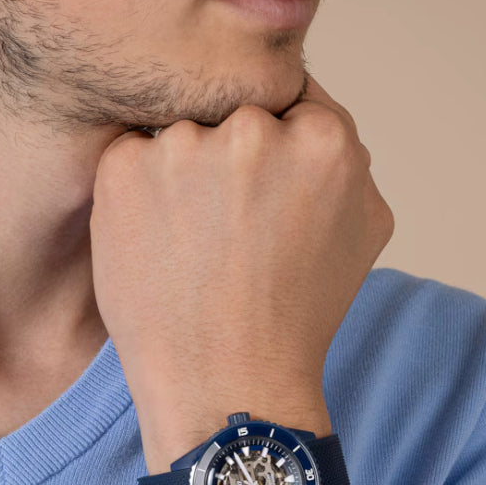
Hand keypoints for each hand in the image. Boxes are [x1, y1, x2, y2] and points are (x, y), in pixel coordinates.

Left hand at [88, 74, 394, 417]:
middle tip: (225, 230)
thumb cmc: (295, 318)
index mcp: (323, 140)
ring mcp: (182, 148)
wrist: (226, 384)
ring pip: (180, 132)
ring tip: (192, 247)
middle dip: (229, 159)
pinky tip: (158, 246)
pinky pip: (132, 157)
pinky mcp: (123, 169)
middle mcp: (253, 132)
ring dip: (182, 173)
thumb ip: (348, 157)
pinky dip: (139, 194)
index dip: (274, 151)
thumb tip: (312, 115)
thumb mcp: (362, 231)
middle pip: (234, 112)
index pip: (292, 100)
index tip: (263, 195)